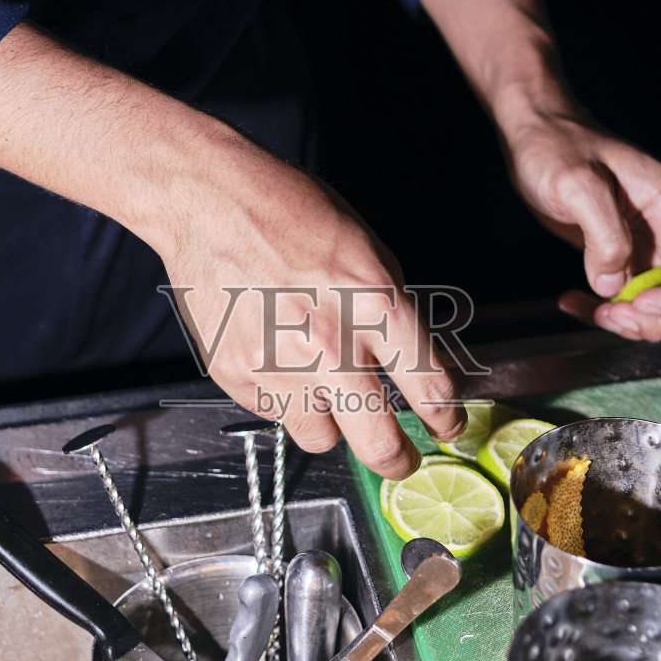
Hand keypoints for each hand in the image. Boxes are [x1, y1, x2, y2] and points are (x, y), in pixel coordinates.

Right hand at [159, 152, 466, 477]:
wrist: (212, 200)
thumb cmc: (293, 215)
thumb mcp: (370, 252)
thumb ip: (395, 314)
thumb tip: (417, 366)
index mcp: (377, 305)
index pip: (432, 390)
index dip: (448, 418)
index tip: (447, 425)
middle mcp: (331, 343)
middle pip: (380, 444)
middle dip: (399, 459)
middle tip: (402, 458)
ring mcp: (279, 365)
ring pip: (322, 439)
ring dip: (330, 423)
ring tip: (322, 388)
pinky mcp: (237, 375)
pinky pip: (274, 413)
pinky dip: (283, 396)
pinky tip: (276, 355)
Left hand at [500, 105, 660, 340]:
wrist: (534, 136)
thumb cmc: (556, 146)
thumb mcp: (577, 183)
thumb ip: (602, 233)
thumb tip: (612, 283)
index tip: (643, 305)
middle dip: (658, 319)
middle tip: (613, 316)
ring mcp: (647, 245)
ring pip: (660, 305)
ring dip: (630, 321)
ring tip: (591, 311)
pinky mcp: (622, 256)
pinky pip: (627, 297)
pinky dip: (603, 310)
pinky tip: (573, 302)